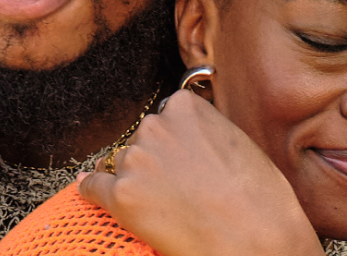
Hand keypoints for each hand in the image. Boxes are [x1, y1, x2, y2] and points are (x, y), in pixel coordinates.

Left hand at [79, 90, 323, 255]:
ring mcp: (136, 161)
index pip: (166, 117)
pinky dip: (90, 189)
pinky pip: (93, 187)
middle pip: (142, 139)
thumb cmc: (260, 198)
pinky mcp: (122, 196)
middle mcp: (156, 127)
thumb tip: (190, 143)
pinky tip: (85, 189)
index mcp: (185, 108)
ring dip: (134, 179)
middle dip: (154, 160)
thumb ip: (205, 134)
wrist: (255, 239)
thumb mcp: (238, 143)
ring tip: (158, 204)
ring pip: (122, 164)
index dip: (174, 141)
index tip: (180, 158)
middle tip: (176, 187)